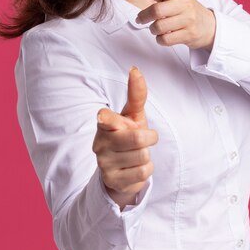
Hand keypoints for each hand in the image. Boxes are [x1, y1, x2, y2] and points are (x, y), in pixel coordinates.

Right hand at [92, 67, 157, 208]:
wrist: (121, 169)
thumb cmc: (128, 134)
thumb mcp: (133, 115)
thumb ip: (136, 94)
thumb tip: (135, 69)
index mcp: (104, 124)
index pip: (105, 118)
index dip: (110, 119)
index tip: (106, 118)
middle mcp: (100, 143)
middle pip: (138, 139)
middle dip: (149, 138)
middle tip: (144, 139)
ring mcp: (104, 163)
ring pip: (143, 157)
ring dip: (147, 155)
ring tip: (136, 154)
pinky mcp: (113, 181)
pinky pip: (143, 173)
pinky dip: (146, 169)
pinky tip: (135, 167)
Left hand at [134, 0, 215, 50]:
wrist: (208, 26)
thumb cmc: (184, 9)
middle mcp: (184, 5)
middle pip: (157, 11)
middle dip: (144, 16)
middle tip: (140, 19)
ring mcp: (188, 21)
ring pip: (159, 27)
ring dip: (153, 29)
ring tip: (155, 28)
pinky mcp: (188, 35)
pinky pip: (166, 40)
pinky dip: (160, 39)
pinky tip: (163, 35)